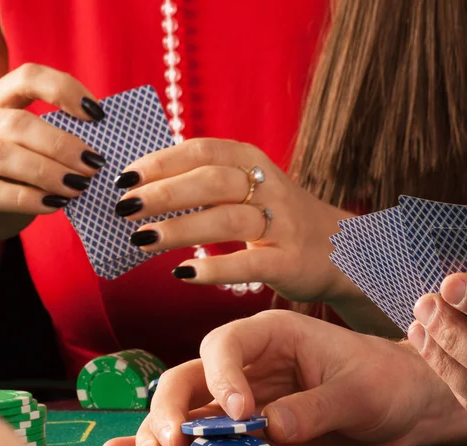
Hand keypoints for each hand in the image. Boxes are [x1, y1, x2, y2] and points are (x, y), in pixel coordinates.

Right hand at [0, 63, 105, 271]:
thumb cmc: (1, 198)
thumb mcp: (27, 167)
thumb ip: (49, 151)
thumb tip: (97, 153)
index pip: (26, 78)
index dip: (65, 90)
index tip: (98, 115)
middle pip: (16, 122)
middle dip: (62, 146)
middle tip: (93, 166)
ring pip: (1, 155)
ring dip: (48, 172)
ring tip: (78, 188)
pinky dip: (27, 198)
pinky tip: (54, 206)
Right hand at [103, 310, 466, 445]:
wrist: (402, 406)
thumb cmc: (384, 380)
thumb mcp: (358, 390)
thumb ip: (316, 406)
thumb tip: (272, 428)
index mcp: (273, 337)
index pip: (225, 343)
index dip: (222, 375)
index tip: (241, 412)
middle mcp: (248, 368)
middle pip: (191, 378)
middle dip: (171, 409)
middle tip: (170, 445)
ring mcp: (245, 404)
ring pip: (189, 415)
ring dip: (163, 437)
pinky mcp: (251, 438)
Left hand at [112, 139, 352, 302]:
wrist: (341, 250)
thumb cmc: (281, 220)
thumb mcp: (252, 188)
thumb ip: (211, 183)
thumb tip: (149, 189)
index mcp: (254, 162)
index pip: (203, 150)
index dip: (162, 161)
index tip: (126, 177)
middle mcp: (270, 187)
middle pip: (212, 180)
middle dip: (165, 192)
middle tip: (126, 208)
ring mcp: (282, 225)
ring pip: (227, 219)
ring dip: (180, 228)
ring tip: (142, 239)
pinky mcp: (288, 261)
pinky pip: (247, 263)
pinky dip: (213, 268)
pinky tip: (182, 274)